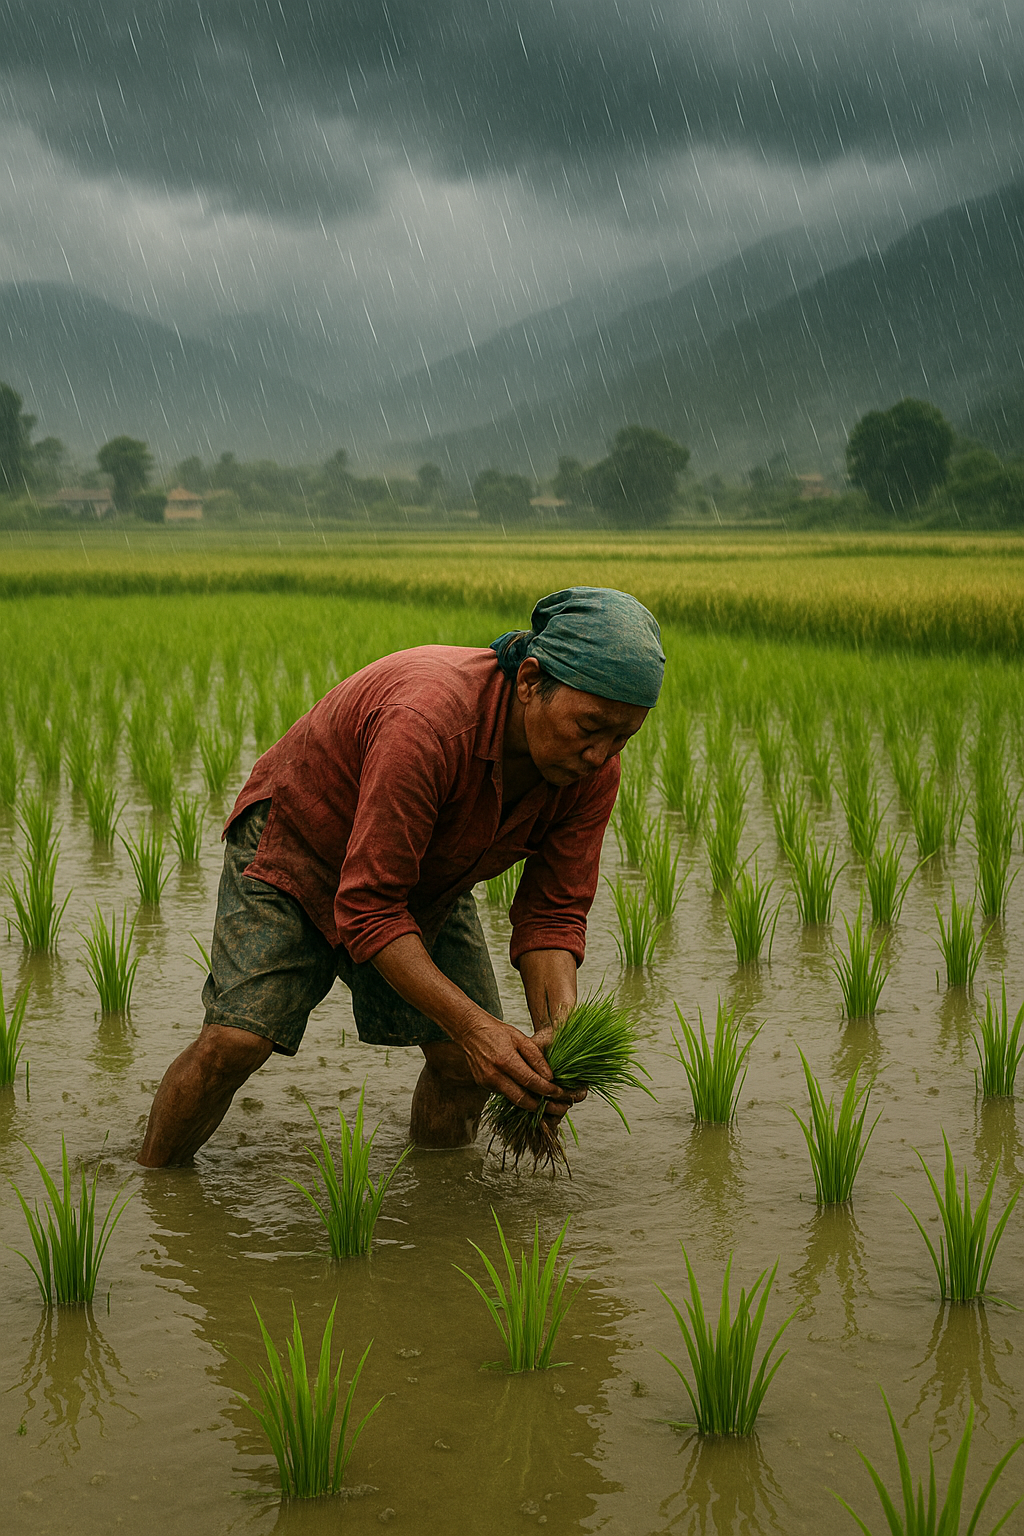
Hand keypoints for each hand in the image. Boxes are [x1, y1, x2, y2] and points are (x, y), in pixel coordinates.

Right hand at [459, 1016, 578, 1117]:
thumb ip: (536, 1057)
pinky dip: (519, 1096)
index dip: (548, 1090)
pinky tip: (532, 1095)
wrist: (470, 1031)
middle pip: (522, 1100)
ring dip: (532, 1104)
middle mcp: (494, 1075)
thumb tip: (550, 1077)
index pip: (531, 1082)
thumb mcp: (520, 1038)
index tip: (560, 1093)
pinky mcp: (483, 1085)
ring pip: (514, 1100)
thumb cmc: (496, 1032)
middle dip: (543, 1107)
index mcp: (505, 1060)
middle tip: (559, 1107)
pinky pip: (505, 1094)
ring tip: (549, 1104)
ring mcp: (487, 1082)